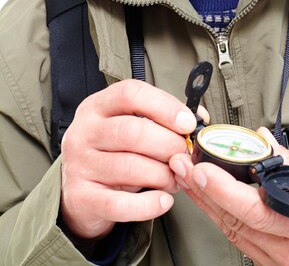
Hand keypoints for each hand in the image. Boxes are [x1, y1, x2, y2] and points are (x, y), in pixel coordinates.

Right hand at [60, 79, 197, 240]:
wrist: (79, 192)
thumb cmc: (114, 152)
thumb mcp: (130, 126)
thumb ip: (162, 119)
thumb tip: (199, 117)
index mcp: (98, 106)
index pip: (131, 93)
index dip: (164, 106)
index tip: (187, 123)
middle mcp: (84, 131)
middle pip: (132, 131)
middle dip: (167, 144)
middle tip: (184, 156)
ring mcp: (79, 164)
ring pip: (129, 166)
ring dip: (162, 174)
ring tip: (175, 179)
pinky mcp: (82, 198)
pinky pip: (120, 204)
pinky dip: (148, 205)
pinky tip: (163, 201)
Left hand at [169, 128, 288, 265]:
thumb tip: (264, 142)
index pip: (256, 210)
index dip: (225, 190)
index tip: (203, 169)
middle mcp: (287, 250)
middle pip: (234, 219)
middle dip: (202, 189)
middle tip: (180, 162)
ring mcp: (277, 260)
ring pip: (230, 229)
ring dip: (205, 200)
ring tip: (185, 174)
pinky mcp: (271, 262)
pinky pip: (238, 237)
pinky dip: (219, 214)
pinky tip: (206, 198)